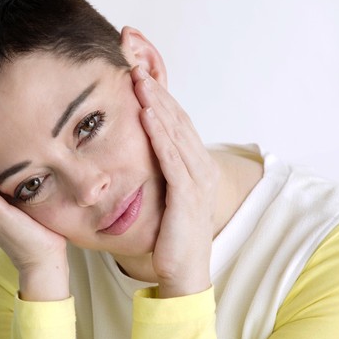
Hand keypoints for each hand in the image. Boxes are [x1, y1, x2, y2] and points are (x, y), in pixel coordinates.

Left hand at [131, 67, 219, 297]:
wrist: (185, 272)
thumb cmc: (172, 236)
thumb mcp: (166, 196)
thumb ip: (158, 172)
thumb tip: (138, 153)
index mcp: (197, 166)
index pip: (178, 123)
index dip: (160, 98)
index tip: (140, 76)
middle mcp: (202, 168)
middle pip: (178, 120)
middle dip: (157, 92)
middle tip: (137, 66)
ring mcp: (197, 181)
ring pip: (176, 133)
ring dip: (157, 104)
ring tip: (139, 80)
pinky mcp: (187, 195)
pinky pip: (171, 158)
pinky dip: (160, 134)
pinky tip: (147, 114)